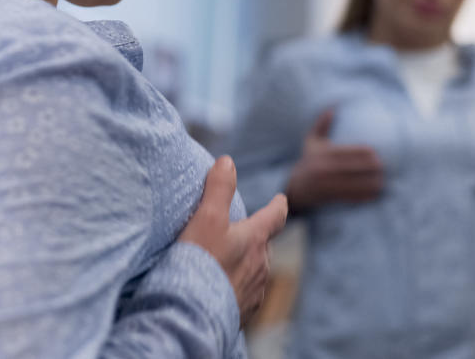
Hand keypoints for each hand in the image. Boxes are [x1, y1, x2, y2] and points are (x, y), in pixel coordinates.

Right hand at [180, 156, 288, 326]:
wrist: (194, 314)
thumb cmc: (201, 263)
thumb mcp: (206, 218)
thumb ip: (218, 188)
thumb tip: (228, 161)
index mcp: (256, 239)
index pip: (275, 216)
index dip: (277, 205)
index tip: (281, 199)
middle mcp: (261, 265)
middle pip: (264, 244)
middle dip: (256, 236)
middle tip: (241, 231)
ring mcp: (255, 291)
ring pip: (256, 270)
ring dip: (246, 263)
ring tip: (228, 261)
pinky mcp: (244, 312)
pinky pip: (246, 294)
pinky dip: (237, 286)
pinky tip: (222, 289)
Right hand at [285, 109, 383, 212]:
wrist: (294, 186)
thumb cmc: (308, 161)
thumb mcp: (311, 141)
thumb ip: (322, 124)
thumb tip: (332, 107)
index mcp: (324, 153)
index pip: (351, 152)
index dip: (367, 153)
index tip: (377, 154)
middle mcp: (325, 169)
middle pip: (356, 168)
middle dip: (373, 169)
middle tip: (384, 168)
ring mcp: (327, 184)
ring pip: (356, 184)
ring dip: (372, 184)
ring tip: (382, 182)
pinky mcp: (330, 197)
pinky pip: (352, 197)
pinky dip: (365, 196)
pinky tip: (375, 194)